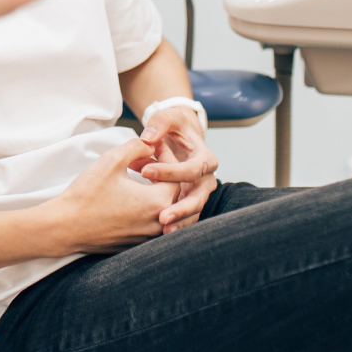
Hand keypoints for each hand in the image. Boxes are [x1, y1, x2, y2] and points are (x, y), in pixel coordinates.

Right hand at [39, 139, 179, 253]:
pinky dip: (146, 207)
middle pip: (172, 193)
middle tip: (144, 159)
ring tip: (138, 176)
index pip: (176, 175)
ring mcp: (147, 237)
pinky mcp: (135, 243)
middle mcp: (158, 223)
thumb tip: (151, 145)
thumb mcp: (112, 160)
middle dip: (161, 173)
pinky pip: (151, 222)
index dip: (166, 157)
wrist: (65, 227)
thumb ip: (137, 147)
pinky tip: (129, 195)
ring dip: (154, 190)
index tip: (153, 147)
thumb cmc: (88, 193)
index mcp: (157, 202)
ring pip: (163, 209)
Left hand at [134, 107, 218, 232]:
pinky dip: (177, 225)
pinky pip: (186, 216)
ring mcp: (199, 192)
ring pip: (194, 211)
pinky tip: (161, 234)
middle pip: (199, 197)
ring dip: (180, 222)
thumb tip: (148, 137)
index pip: (191, 169)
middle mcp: (206, 178)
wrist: (180, 136)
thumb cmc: (173, 126)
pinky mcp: (189, 201)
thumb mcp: (168, 118)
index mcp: (205, 158)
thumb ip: (159, 123)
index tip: (144, 172)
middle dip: (181, 208)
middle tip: (162, 217)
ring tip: (163, 230)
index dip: (169, 171)